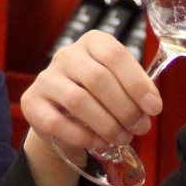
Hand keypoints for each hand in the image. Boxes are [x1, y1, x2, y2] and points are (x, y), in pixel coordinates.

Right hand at [20, 30, 161, 185]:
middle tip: (140, 128)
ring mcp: (46, 78)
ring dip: (107, 125)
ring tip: (123, 138)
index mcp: (92, 43)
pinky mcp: (32, 102)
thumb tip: (151, 106)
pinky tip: (99, 142)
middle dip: (125, 109)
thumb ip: (136, 89)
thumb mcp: (119, 84)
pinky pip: (57, 122)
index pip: (115, 55)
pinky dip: (82, 136)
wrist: (62, 115)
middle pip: (98, 79)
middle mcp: (66, 55)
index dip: (137, 83)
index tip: (154, 108)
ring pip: (79, 101)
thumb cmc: (97, 96)